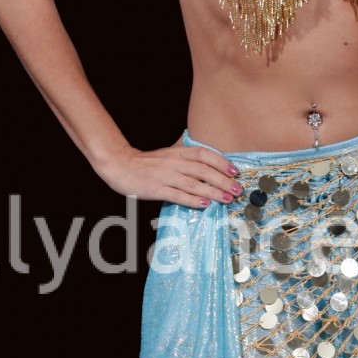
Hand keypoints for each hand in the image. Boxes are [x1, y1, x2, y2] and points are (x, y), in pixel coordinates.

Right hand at [97, 141, 241, 207]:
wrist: (120, 165)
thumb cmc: (146, 162)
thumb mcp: (168, 154)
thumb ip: (186, 156)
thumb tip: (208, 161)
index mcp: (178, 152)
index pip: (204, 155)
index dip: (221, 162)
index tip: (235, 172)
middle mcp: (174, 163)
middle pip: (203, 170)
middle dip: (223, 180)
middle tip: (237, 189)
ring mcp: (165, 176)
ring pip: (194, 184)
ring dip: (213, 192)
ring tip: (227, 199)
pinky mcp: (157, 189)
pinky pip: (177, 195)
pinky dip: (192, 200)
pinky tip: (204, 204)